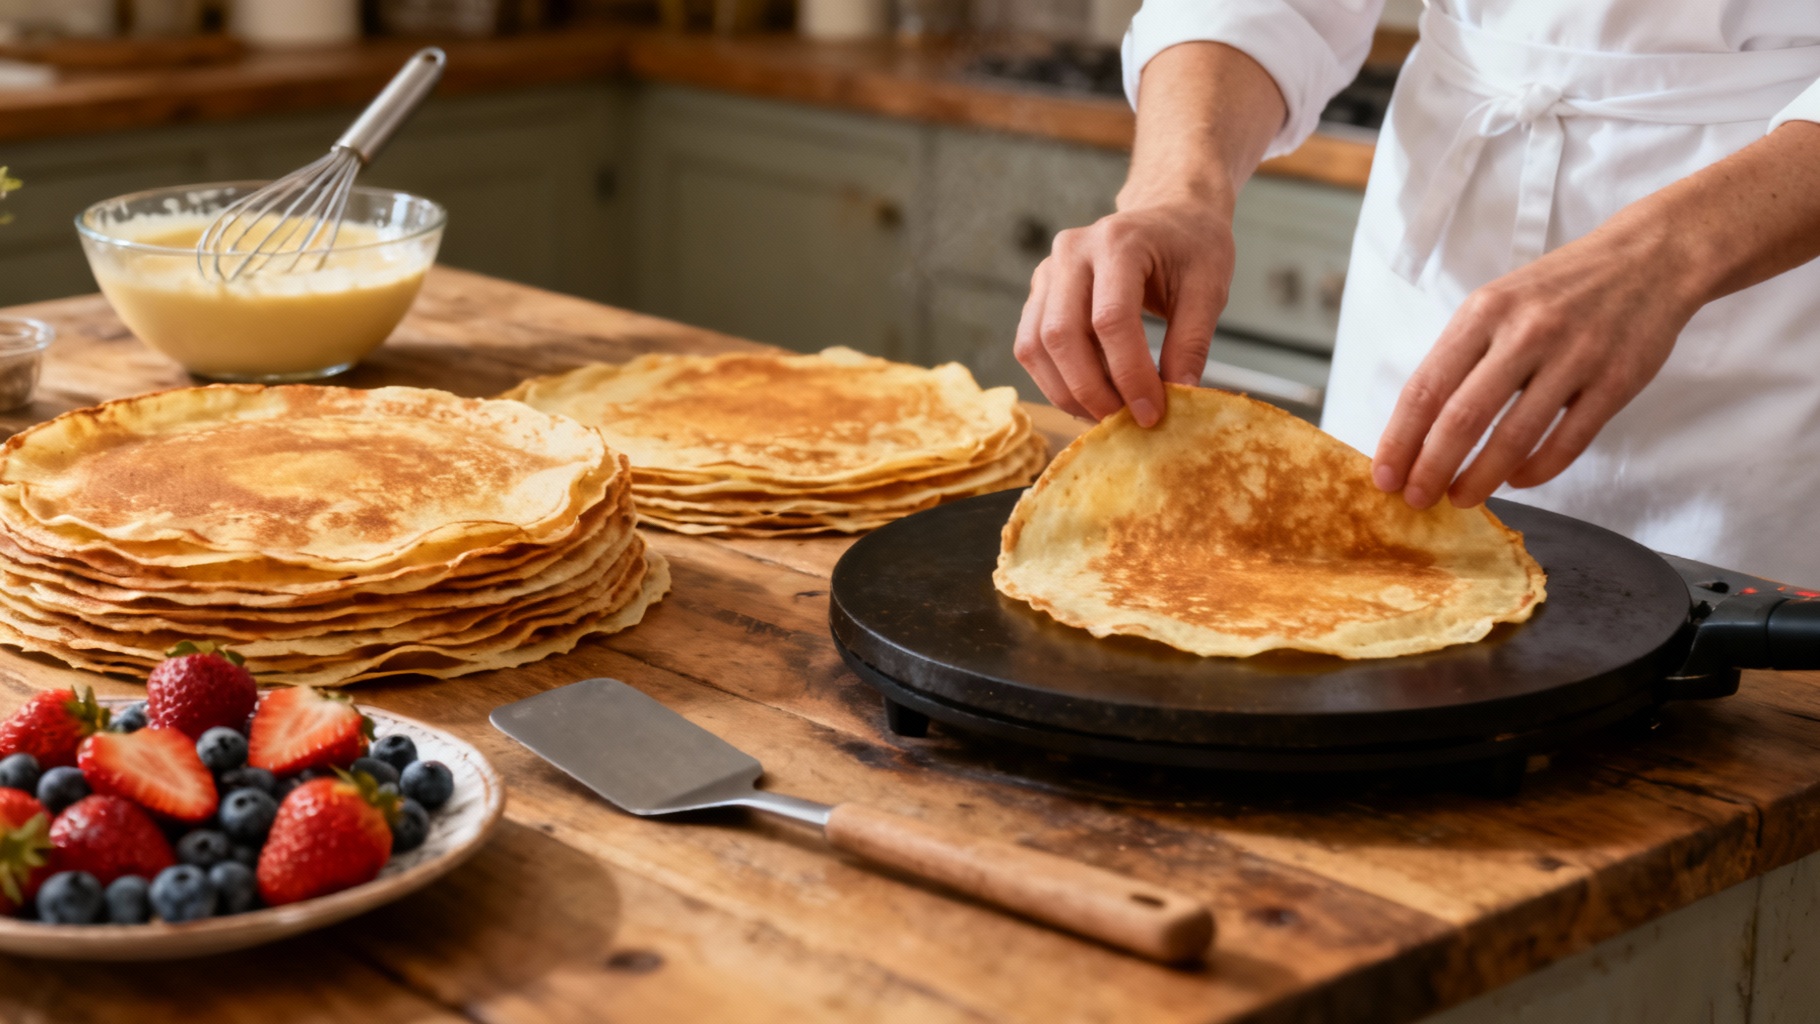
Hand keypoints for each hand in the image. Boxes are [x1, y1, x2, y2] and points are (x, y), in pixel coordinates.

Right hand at [1013, 195, 1235, 426]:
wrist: (1169, 214)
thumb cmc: (1192, 247)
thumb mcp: (1209, 288)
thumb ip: (1192, 342)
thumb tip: (1177, 398)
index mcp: (1118, 242)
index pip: (1110, 320)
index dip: (1129, 374)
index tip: (1152, 413)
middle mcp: (1071, 252)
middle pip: (1061, 335)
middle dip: (1091, 390)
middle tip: (1125, 422)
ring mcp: (1048, 271)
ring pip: (1035, 346)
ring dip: (1066, 392)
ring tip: (1106, 415)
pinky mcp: (1040, 293)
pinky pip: (1030, 347)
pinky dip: (1055, 380)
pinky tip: (1090, 396)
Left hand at [1371, 224, 1701, 508]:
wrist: (1650, 257)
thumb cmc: (1559, 288)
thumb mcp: (1497, 301)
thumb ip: (1461, 355)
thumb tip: (1417, 427)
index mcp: (1484, 312)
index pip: (1426, 387)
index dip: (1400, 439)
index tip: (1384, 476)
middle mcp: (1525, 332)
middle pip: (1462, 418)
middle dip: (1431, 468)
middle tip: (1417, 499)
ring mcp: (1574, 357)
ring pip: (1514, 437)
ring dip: (1481, 478)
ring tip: (1461, 499)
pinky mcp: (1617, 381)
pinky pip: (1568, 441)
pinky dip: (1536, 469)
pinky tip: (1517, 480)